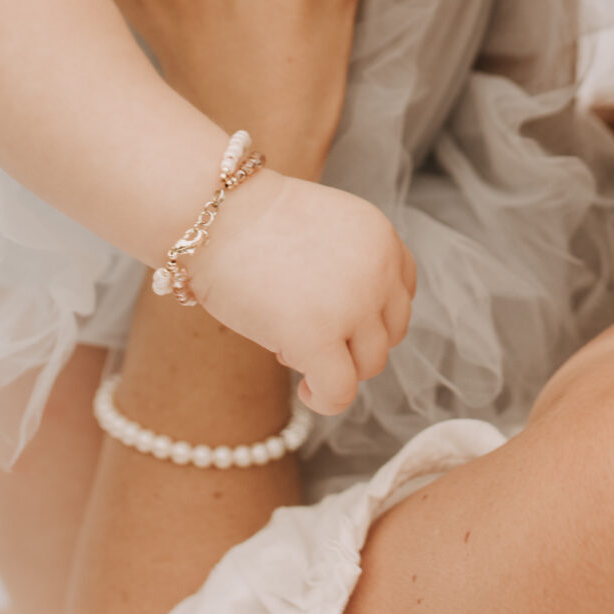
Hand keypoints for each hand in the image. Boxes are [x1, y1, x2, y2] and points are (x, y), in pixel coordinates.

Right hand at [189, 167, 416, 414]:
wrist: (213, 214)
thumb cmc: (250, 220)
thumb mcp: (326, 228)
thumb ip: (352, 266)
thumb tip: (353, 328)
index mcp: (382, 237)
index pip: (401, 293)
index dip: (368, 310)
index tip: (331, 310)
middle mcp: (379, 271)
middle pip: (391, 331)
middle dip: (354, 339)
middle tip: (306, 328)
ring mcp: (353, 306)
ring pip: (371, 364)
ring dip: (337, 365)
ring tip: (292, 346)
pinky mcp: (318, 338)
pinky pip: (340, 391)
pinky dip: (326, 399)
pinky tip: (306, 389)